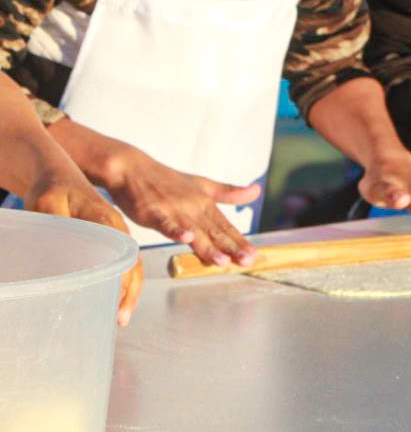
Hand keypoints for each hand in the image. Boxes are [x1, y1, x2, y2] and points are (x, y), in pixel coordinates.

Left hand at [24, 171, 143, 326]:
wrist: (57, 174)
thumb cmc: (52, 187)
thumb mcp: (47, 201)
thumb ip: (56, 221)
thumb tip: (63, 248)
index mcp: (106, 219)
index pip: (122, 253)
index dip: (122, 278)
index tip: (116, 300)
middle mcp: (117, 229)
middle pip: (133, 263)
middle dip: (130, 292)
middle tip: (120, 319)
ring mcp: (115, 234)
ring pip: (132, 266)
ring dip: (130, 292)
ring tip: (121, 318)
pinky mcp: (108, 240)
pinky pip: (123, 264)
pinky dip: (123, 284)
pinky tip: (115, 301)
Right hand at [49, 118, 259, 268]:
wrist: (133, 168)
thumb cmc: (167, 180)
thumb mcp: (202, 185)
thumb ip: (228, 192)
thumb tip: (257, 190)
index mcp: (205, 203)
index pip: (225, 227)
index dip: (240, 242)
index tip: (254, 256)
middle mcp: (193, 207)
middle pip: (214, 232)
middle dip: (232, 248)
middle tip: (248, 261)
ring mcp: (174, 209)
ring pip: (194, 231)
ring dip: (208, 247)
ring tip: (223, 262)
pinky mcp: (154, 212)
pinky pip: (166, 223)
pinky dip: (176, 230)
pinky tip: (186, 238)